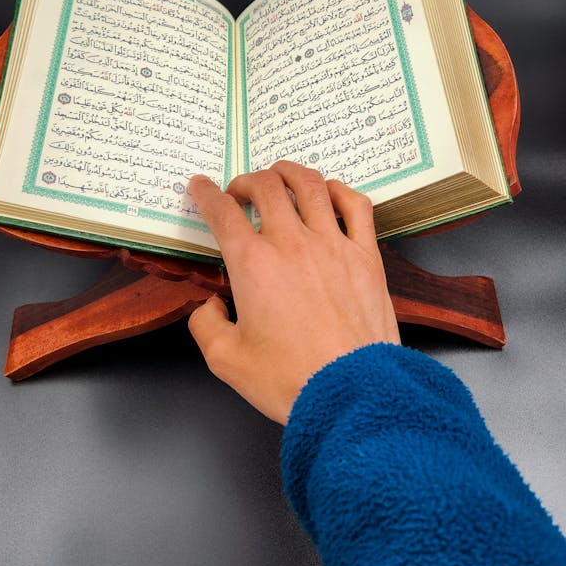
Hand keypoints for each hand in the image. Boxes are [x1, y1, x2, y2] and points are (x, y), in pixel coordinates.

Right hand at [187, 161, 399, 424]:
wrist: (351, 392)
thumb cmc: (289, 379)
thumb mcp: (226, 360)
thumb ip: (205, 325)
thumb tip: (209, 306)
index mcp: (253, 264)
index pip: (222, 211)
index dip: (206, 193)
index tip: (200, 186)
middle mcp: (291, 243)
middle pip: (265, 186)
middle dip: (245, 180)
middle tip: (239, 191)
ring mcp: (333, 245)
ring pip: (310, 185)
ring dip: (288, 172)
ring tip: (279, 175)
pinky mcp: (365, 256)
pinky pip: (356, 205)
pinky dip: (340, 190)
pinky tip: (330, 193)